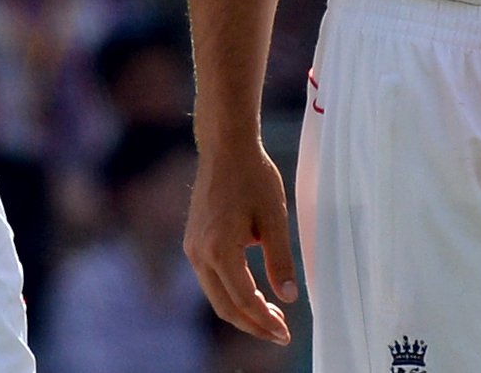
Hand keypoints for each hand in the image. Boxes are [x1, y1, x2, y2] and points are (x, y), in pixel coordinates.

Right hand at [184, 138, 296, 344]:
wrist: (225, 147)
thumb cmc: (253, 177)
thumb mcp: (274, 218)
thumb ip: (280, 261)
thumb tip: (288, 298)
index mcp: (220, 249)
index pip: (244, 300)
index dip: (266, 321)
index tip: (286, 333)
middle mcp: (200, 253)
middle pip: (225, 307)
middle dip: (253, 325)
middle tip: (280, 333)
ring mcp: (192, 248)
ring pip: (215, 296)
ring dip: (242, 311)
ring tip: (271, 316)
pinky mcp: (193, 241)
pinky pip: (210, 280)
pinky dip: (231, 293)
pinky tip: (253, 293)